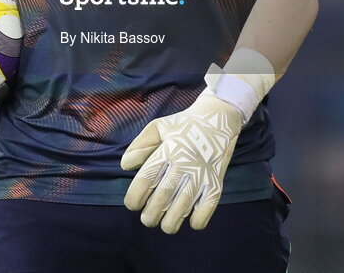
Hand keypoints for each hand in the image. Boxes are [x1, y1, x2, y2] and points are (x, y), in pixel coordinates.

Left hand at [121, 92, 242, 233]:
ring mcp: (201, 175)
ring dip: (171, 222)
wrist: (218, 119)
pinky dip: (198, 220)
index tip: (132, 204)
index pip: (145, 180)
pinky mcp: (216, 182)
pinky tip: (190, 220)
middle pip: (162, 198)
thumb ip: (139, 146)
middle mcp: (184, 164)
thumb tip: (125, 166)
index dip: (135, 197)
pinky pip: (207, 207)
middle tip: (147, 219)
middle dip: (150, 215)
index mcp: (167, 150)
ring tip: (164, 225)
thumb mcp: (158, 127)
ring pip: (183, 207)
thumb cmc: (183, 125)